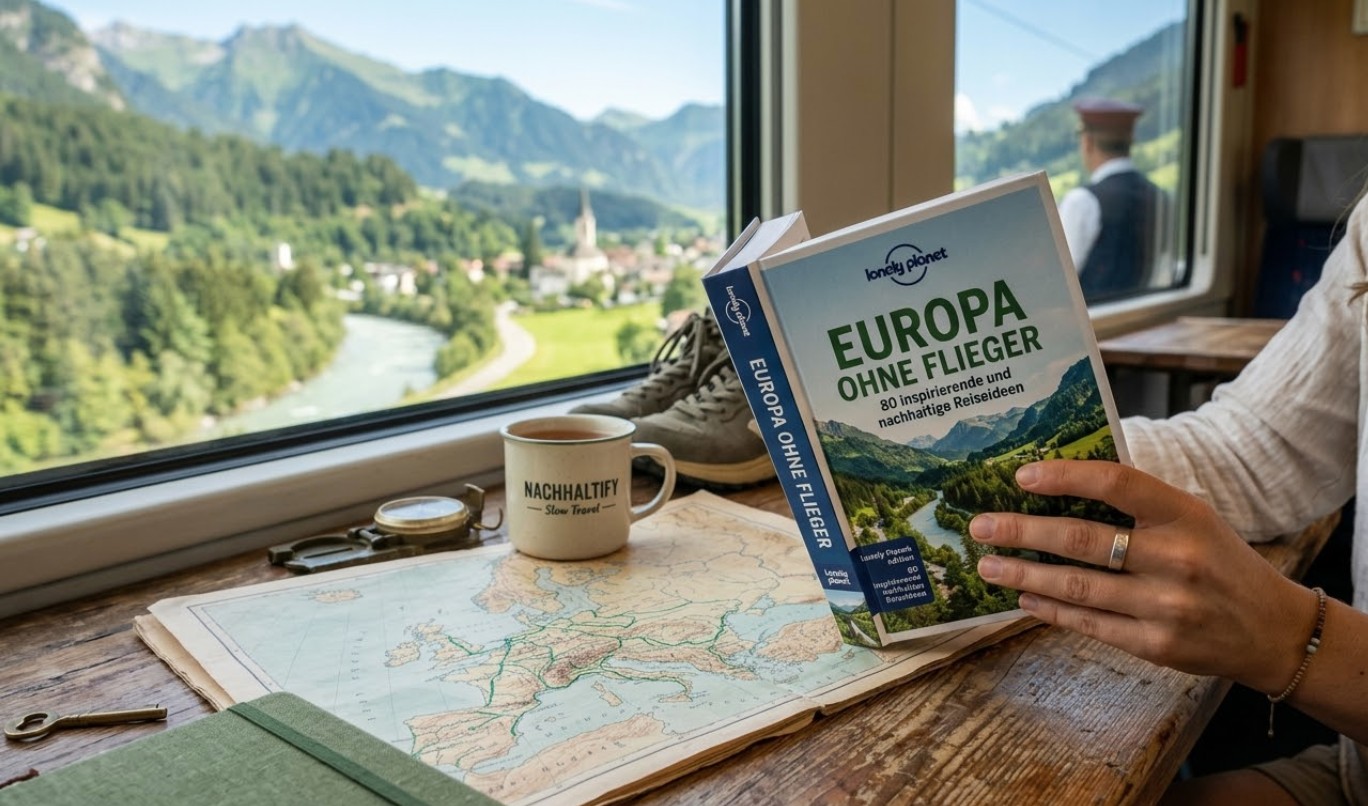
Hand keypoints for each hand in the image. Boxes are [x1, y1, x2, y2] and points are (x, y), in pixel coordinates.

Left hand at [968, 460, 1315, 693]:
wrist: (1272, 630)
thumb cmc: (1220, 562)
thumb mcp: (1194, 518)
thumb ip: (1139, 504)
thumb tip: (1061, 484)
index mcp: (1185, 514)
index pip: (1117, 482)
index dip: (1065, 476)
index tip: (1021, 476)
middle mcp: (1175, 558)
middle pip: (1082, 540)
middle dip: (1022, 531)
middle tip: (980, 526)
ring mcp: (1165, 605)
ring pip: (1077, 586)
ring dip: (1023, 573)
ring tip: (988, 564)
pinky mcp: (1155, 645)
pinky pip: (1088, 623)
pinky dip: (1050, 608)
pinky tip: (1024, 595)